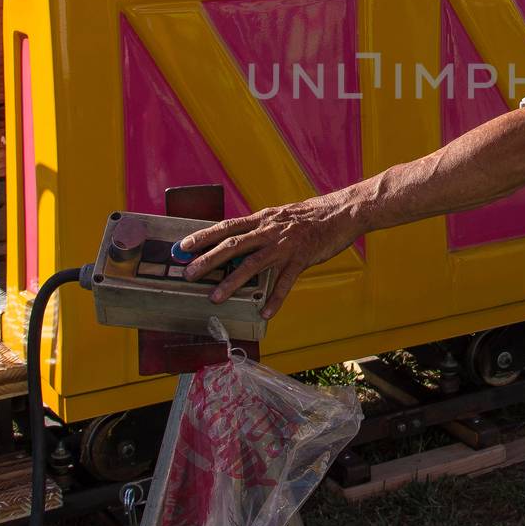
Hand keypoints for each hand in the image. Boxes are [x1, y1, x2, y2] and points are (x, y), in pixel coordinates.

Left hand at [175, 193, 361, 319]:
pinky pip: (286, 282)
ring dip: (232, 282)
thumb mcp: (279, 217)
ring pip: (253, 264)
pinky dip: (275, 299)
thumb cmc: (310, 216)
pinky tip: (265, 313)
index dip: (203, 236)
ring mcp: (285, 245)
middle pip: (233, 245)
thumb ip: (259, 229)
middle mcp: (270, 231)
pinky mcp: (302, 258)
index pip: (226, 227)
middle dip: (208, 260)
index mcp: (262, 219)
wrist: (342, 212)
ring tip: (216, 297)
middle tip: (189, 274)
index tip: (182, 247)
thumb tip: (237, 241)